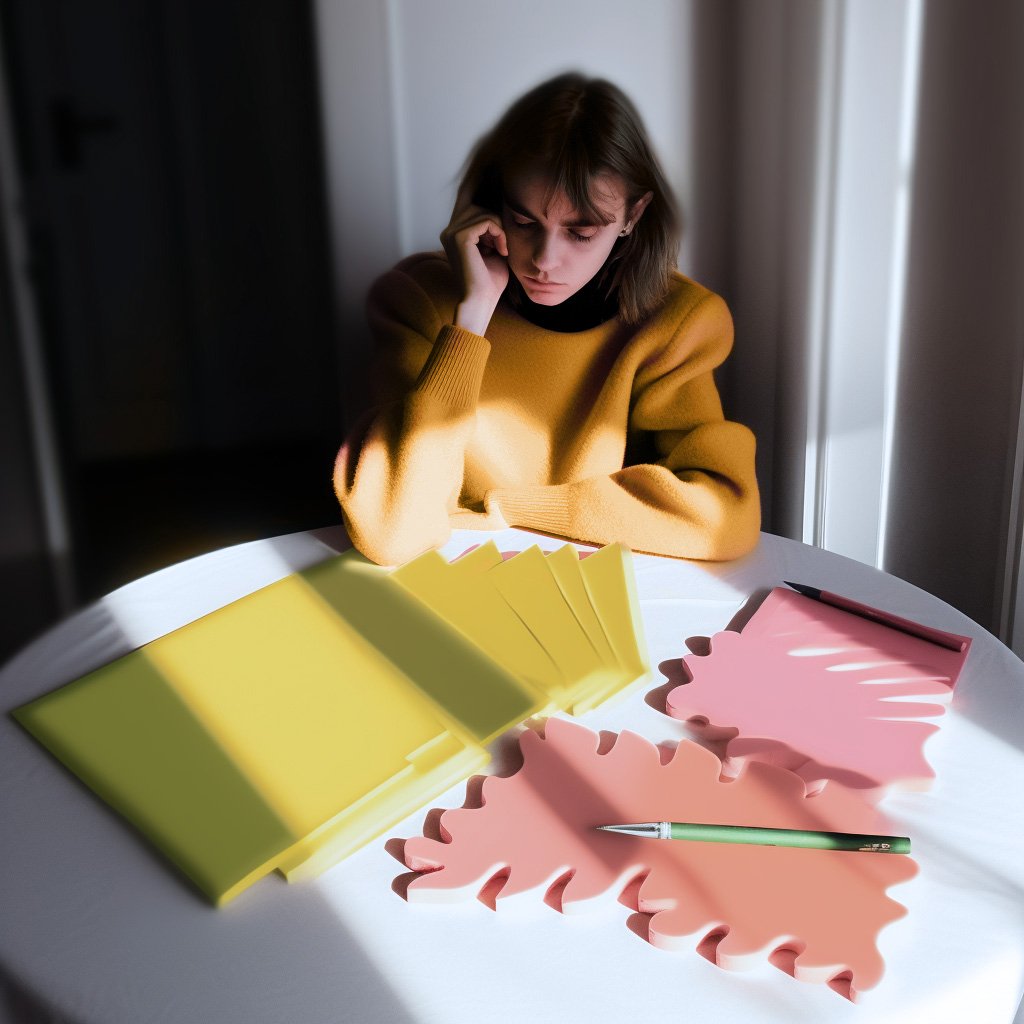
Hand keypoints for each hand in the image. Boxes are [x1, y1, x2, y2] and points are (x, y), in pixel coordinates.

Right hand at [440, 183, 508, 332]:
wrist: (481, 302)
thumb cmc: (490, 281)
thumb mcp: (494, 248)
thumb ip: (493, 228)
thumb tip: (501, 204)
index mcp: (454, 233)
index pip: (465, 198)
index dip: (476, 182)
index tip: (491, 169)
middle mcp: (449, 231)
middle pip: (476, 204)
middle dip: (495, 221)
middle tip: (502, 245)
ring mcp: (451, 233)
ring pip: (483, 211)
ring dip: (499, 230)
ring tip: (502, 250)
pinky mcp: (458, 237)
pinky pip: (486, 220)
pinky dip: (499, 234)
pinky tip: (501, 251)